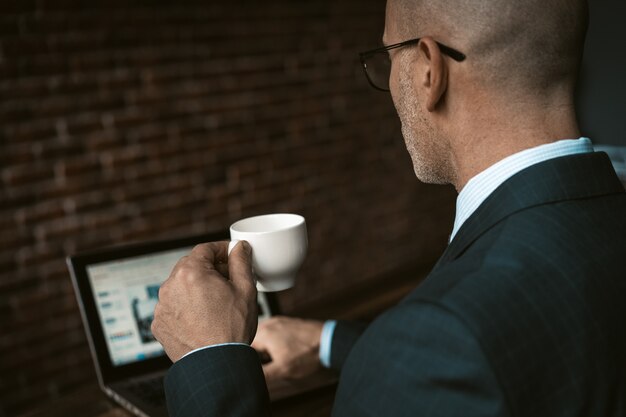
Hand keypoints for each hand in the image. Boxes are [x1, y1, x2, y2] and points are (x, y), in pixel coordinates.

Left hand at [151, 241, 257, 361]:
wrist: (215, 365)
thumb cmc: (232, 328)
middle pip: (190, 266)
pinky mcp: (158, 324)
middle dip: (209, 269)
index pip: (205, 249)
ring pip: (181, 287)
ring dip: (196, 288)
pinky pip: (173, 307)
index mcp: (190, 272)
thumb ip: (241, 262)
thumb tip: (239, 247)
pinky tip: (202, 318)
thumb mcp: (245, 289)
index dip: (221, 250)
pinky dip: (186, 307)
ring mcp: (161, 306)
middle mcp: (169, 286)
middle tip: (228, 279)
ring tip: (216, 303)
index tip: (232, 256)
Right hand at [252, 316, 323, 381]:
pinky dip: (273, 341)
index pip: (243, 346)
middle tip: (268, 363)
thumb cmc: (307, 354)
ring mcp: (279, 321)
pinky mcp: (287, 322)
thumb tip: (249, 377)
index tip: (253, 366)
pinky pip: (273, 331)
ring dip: (265, 348)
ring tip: (276, 357)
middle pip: (252, 340)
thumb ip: (263, 374)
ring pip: (263, 336)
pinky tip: (283, 350)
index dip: (246, 359)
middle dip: (256, 354)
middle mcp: (269, 323)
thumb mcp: (283, 370)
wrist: (328, 341)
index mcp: (264, 333)